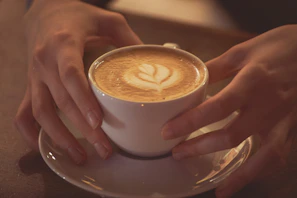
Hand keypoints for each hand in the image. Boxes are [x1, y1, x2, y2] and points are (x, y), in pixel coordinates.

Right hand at [14, 0, 141, 163]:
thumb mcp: (107, 20)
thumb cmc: (78, 17)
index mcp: (64, 43)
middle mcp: (45, 62)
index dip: (83, 100)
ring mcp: (35, 76)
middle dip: (82, 129)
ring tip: (81, 156)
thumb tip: (150, 63)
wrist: (46, 14)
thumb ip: (128, 39)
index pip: (71, 74)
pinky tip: (45, 146)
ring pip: (41, 112)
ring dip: (60, 137)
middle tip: (104, 149)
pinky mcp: (31, 86)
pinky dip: (30, 132)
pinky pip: (23, 112)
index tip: (98, 122)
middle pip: (61, 101)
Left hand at [162, 25, 296, 196]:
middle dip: (200, 148)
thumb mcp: (242, 51)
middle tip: (178, 153)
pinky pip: (278, 156)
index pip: (216, 107)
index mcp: (252, 81)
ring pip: (261, 156)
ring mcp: (283, 120)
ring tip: (218, 188)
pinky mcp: (292, 127)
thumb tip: (192, 83)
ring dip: (237, 175)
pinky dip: (262, 172)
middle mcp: (268, 104)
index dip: (190, 122)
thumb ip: (215, 68)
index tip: (168, 132)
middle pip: (231, 135)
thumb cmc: (278, 46)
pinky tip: (247, 179)